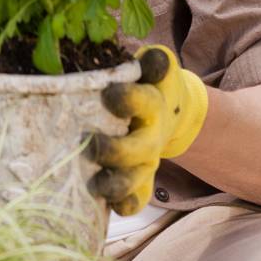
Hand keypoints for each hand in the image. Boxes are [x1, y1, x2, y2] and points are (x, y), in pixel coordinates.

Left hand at [86, 44, 208, 216]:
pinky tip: (110, 205)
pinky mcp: (140, 179)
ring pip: (135, 179)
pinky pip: (136, 198)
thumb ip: (147, 61)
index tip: (109, 94)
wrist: (171, 108)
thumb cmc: (146, 80)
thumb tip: (149, 55)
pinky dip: (125, 205)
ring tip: (95, 183)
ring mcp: (146, 160)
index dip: (128, 99)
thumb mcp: (150, 65)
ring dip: (116, 184)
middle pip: (139, 149)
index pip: (143, 101)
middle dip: (115, 151)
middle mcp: (151, 134)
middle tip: (89, 142)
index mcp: (152, 102)